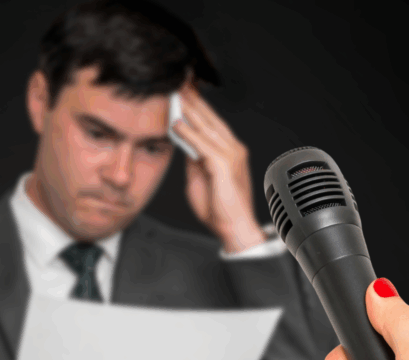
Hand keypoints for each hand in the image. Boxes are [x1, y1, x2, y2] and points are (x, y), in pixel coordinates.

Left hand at [170, 83, 265, 252]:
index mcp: (229, 150)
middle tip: (178, 81)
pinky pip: (203, 145)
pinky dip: (189, 134)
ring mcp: (231, 156)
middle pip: (210, 118)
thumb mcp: (200, 177)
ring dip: (189, 110)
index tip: (182, 89)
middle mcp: (233, 148)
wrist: (234, 229)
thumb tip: (182, 142)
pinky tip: (176, 124)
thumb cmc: (219, 208)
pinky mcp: (225, 167)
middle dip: (193, 99)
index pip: (211, 121)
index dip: (196, 104)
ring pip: (207, 127)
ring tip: (174, 94)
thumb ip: (193, 158)